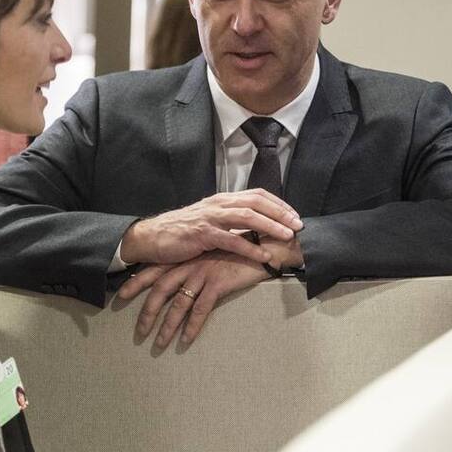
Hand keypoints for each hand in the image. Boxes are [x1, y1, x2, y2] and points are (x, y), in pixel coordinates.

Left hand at [118, 252, 270, 346]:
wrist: (264, 244)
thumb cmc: (240, 250)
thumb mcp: (213, 253)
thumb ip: (198, 263)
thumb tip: (186, 279)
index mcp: (186, 256)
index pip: (154, 270)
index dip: (136, 283)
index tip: (120, 297)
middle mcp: (190, 264)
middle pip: (160, 289)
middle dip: (147, 312)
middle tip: (138, 333)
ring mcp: (203, 273)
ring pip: (178, 303)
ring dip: (167, 326)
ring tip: (160, 344)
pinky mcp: (218, 283)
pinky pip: (201, 308)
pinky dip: (192, 326)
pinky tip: (185, 340)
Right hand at [120, 189, 302, 265]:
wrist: (153, 237)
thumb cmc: (183, 231)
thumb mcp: (210, 219)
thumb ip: (230, 219)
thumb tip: (256, 224)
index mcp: (223, 199)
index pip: (257, 195)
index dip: (278, 204)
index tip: (294, 215)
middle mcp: (219, 204)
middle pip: (256, 203)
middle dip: (280, 213)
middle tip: (299, 225)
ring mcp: (210, 218)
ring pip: (247, 217)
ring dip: (271, 226)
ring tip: (287, 237)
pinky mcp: (202, 234)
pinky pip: (231, 240)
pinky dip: (250, 248)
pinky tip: (264, 256)